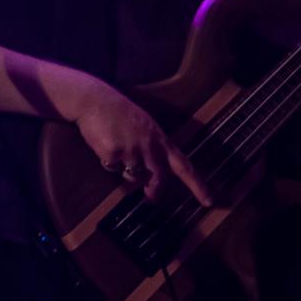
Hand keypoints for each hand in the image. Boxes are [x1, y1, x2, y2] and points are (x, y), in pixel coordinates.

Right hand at [64, 76, 212, 205]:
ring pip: (132, 175)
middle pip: (158, 177)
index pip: (184, 166)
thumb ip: (152, 146)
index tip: (208, 201)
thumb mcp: (143, 125)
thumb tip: (151, 171)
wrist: (92, 99)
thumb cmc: (117, 111)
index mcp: (159, 138)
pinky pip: (112, 167)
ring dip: (124, 169)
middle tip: (151, 198)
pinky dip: (107, 160)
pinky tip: (102, 144)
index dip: (197, 185)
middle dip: (154, 190)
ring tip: (115, 148)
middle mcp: (149, 146)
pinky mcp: (113, 153)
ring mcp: (131, 150)